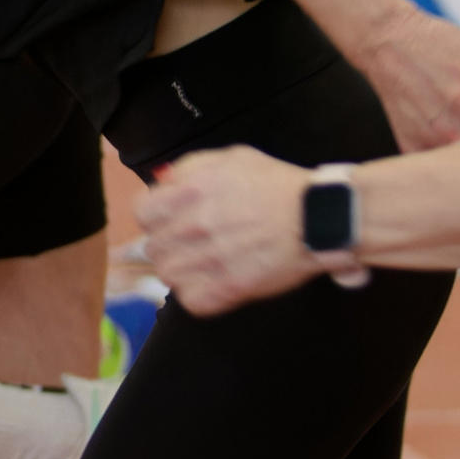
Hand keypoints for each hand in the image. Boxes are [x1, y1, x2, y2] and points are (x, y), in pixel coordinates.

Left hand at [134, 145, 315, 313]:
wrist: (318, 217)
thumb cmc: (276, 184)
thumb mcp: (230, 158)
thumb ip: (188, 168)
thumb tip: (160, 183)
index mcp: (193, 190)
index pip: (141, 213)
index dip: (154, 216)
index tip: (167, 219)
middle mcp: (197, 224)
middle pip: (153, 246)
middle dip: (169, 243)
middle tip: (192, 241)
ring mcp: (212, 259)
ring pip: (168, 275)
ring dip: (182, 269)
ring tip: (203, 262)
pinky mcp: (230, 289)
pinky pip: (190, 300)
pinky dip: (197, 294)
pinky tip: (212, 281)